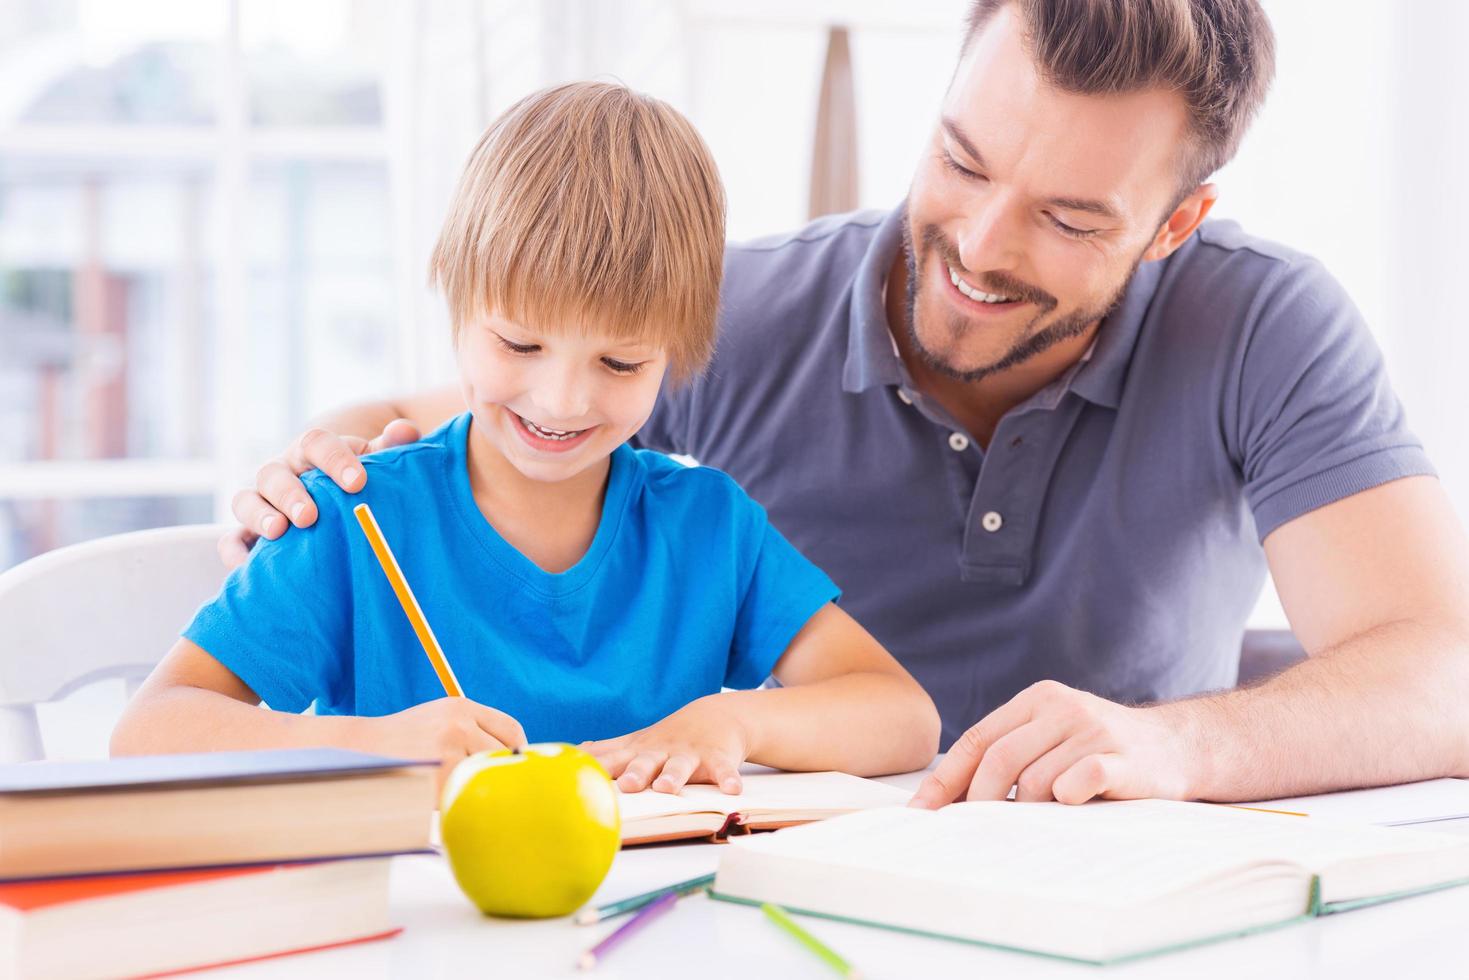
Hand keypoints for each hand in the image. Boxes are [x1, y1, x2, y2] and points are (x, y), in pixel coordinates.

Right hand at [217, 418, 421, 567]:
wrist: (329, 492)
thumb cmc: (355, 478)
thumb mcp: (371, 461)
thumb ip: (388, 448)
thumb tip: (405, 431)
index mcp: (312, 451)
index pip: (317, 444)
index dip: (335, 460)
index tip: (357, 482)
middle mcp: (282, 472)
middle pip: (275, 474)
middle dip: (291, 494)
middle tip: (310, 516)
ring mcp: (261, 501)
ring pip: (246, 500)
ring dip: (259, 515)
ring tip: (278, 531)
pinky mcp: (248, 532)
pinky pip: (231, 539)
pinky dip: (234, 550)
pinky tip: (246, 563)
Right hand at [352, 697, 526, 783]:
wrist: (357, 750)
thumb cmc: (404, 740)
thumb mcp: (439, 718)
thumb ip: (473, 729)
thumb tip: (517, 756)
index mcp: (461, 707)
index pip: (511, 729)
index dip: (516, 751)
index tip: (512, 765)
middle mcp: (458, 725)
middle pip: (501, 756)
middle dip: (495, 772)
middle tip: (484, 784)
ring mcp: (447, 752)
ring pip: (482, 778)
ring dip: (472, 787)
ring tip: (450, 787)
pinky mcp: (435, 780)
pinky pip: (460, 795)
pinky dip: (454, 800)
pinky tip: (436, 796)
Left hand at [582, 694, 749, 794]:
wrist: (716, 715)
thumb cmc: (668, 737)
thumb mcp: (637, 741)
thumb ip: (608, 750)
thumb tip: (576, 753)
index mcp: (639, 751)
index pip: (612, 761)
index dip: (595, 770)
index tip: (577, 778)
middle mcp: (661, 752)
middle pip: (644, 763)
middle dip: (635, 773)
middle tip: (626, 786)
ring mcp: (689, 754)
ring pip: (679, 766)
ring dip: (673, 776)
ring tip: (666, 788)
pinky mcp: (717, 757)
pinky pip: (723, 770)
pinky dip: (728, 778)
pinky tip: (732, 791)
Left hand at [908, 680, 1202, 807]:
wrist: (1175, 746)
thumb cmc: (1101, 751)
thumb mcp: (1054, 737)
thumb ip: (1012, 753)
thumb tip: (948, 799)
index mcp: (1038, 700)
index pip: (978, 739)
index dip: (947, 778)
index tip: (922, 811)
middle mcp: (1062, 708)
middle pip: (1000, 759)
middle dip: (979, 802)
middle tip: (971, 833)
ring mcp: (1092, 730)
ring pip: (1035, 780)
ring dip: (1028, 811)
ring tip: (1036, 823)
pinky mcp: (1120, 757)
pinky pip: (1076, 783)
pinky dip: (1065, 802)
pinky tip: (1072, 807)